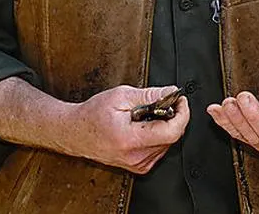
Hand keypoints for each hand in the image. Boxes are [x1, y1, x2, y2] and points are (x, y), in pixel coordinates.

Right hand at [69, 85, 189, 173]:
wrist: (75, 132)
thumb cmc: (92, 115)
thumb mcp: (121, 96)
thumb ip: (150, 95)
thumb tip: (171, 93)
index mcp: (131, 140)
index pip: (172, 132)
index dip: (182, 114)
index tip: (180, 101)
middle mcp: (135, 156)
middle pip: (172, 137)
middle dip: (172, 116)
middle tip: (161, 103)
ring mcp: (137, 163)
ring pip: (168, 143)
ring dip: (164, 126)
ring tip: (146, 116)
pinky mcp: (138, 166)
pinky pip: (159, 149)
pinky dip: (158, 136)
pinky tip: (144, 127)